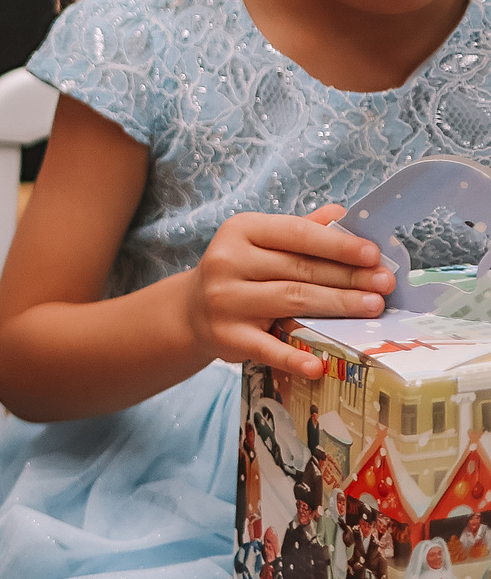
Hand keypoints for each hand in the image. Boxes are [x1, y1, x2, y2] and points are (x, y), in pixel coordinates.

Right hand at [186, 205, 393, 373]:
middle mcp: (227, 262)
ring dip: (338, 305)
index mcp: (240, 231)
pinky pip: (266, 348)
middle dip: (349, 277)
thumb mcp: (260, 242)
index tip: (373, 254)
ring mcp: (225, 300)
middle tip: (386, 284)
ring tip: (374, 308)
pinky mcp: (227, 335)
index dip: (337, 244)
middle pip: (299, 270)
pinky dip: (293, 358)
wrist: (193, 309)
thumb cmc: (241, 271)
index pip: (296, 234)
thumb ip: (301, 229)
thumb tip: (344, 213)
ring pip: (291, 301)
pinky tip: (319, 365)